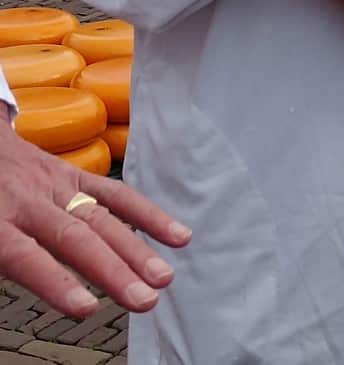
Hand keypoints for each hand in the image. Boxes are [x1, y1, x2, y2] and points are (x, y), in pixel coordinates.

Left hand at [0, 104, 190, 316]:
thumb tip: (25, 276)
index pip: (27, 256)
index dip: (57, 282)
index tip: (86, 308)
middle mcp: (31, 203)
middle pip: (76, 238)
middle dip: (113, 270)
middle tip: (144, 300)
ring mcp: (58, 186)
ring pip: (102, 218)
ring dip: (137, 250)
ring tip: (163, 278)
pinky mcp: (77, 177)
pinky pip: (116, 193)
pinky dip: (148, 214)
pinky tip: (176, 235)